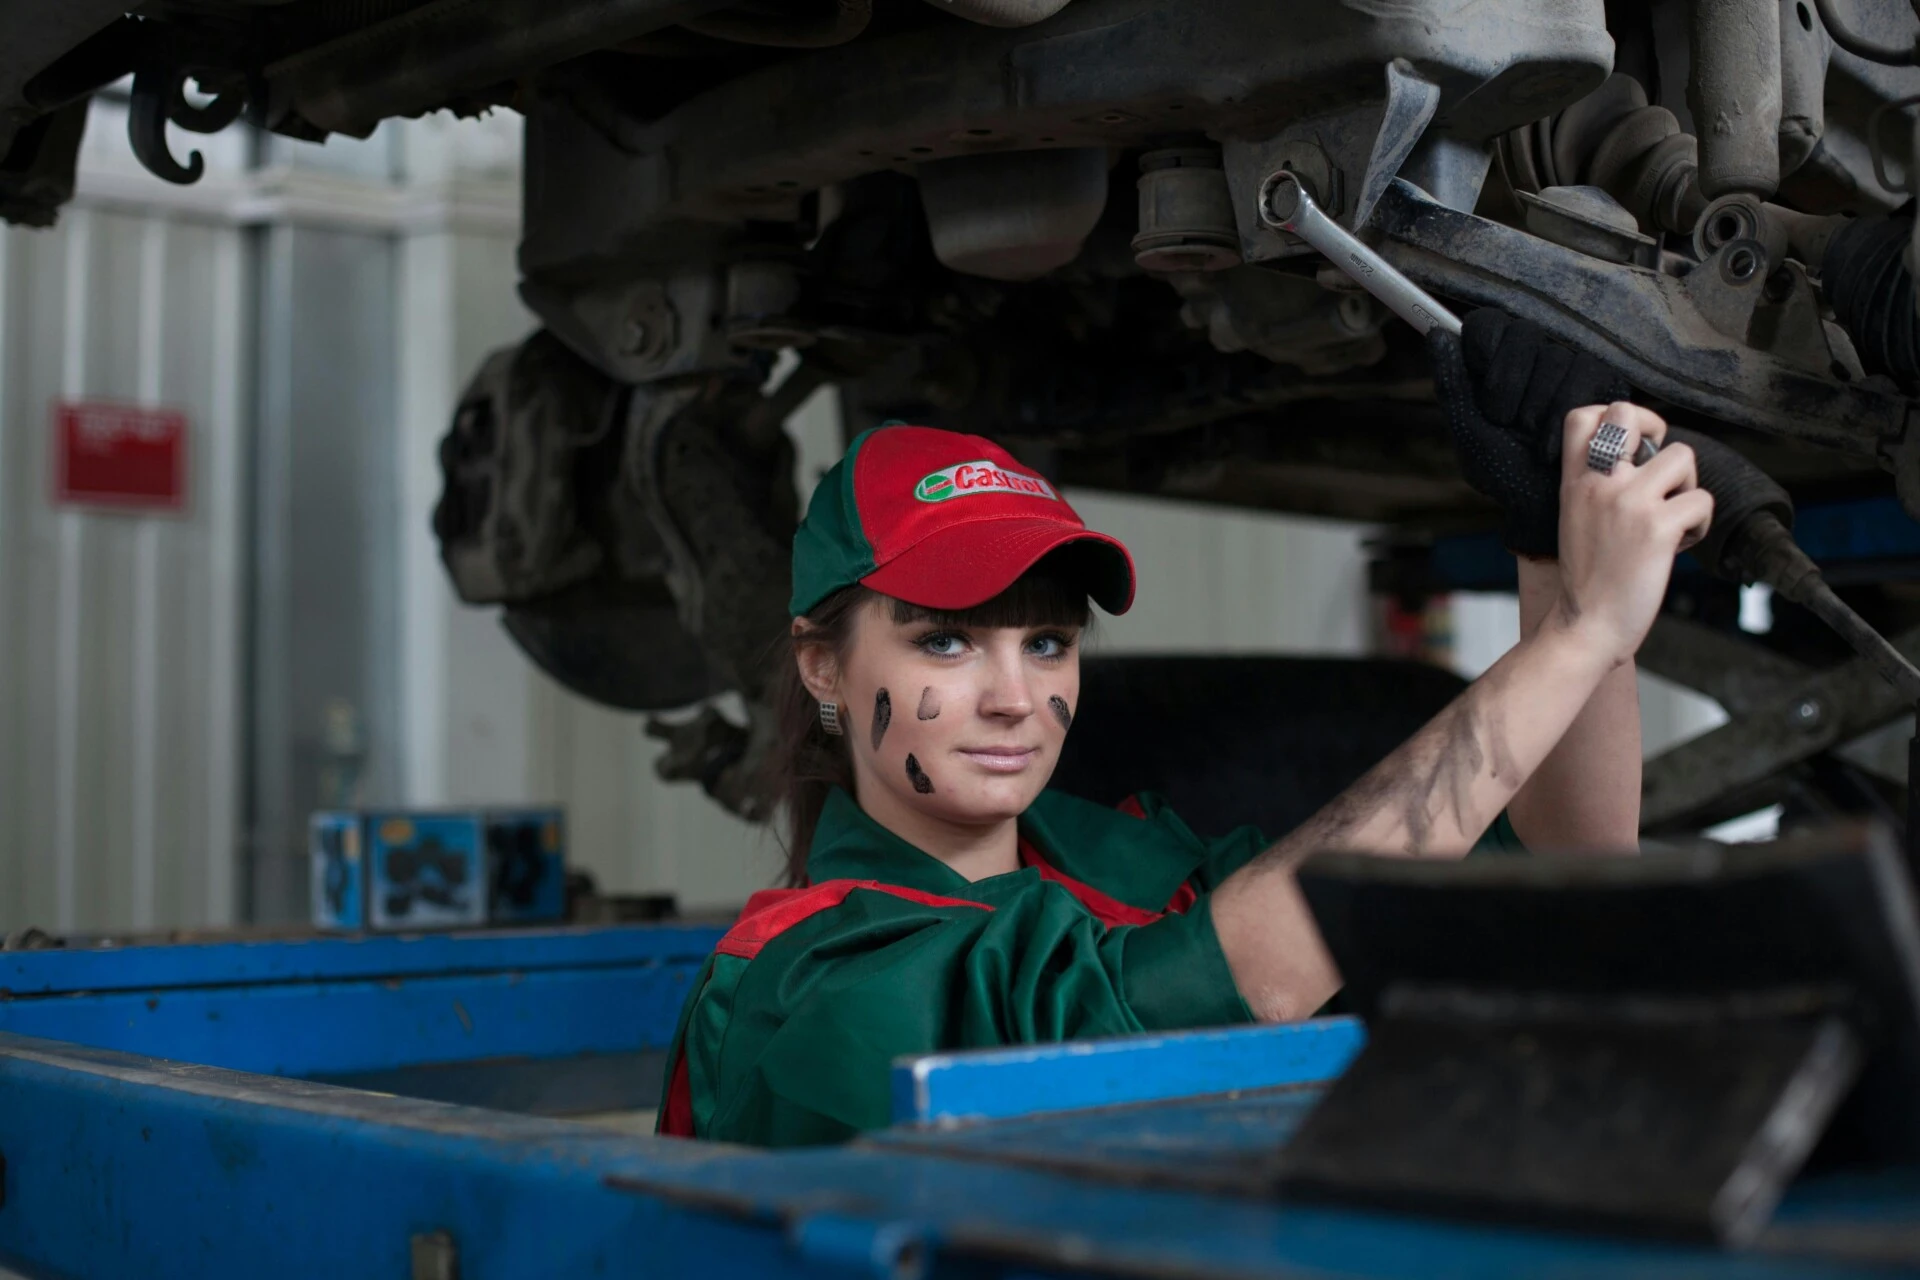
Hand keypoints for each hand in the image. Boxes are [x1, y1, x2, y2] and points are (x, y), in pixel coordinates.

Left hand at [1428, 310, 1631, 557]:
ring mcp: (1569, 364)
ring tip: (1530, 437)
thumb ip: (1452, 382)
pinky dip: (1561, 416)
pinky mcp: (1602, 380)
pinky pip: (1584, 374)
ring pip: (1554, 357)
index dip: (1484, 354)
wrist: (1543, 504)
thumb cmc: (1504, 470)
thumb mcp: (1469, 430)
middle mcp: (1533, 357)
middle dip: (1509, 388)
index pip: (1488, 325)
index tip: (1482, 393)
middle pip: (1522, 335)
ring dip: (1535, 407)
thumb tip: (1438, 334)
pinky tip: (1551, 444)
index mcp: (1496, 364)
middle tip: (1507, 423)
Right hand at [1553, 403, 1713, 666]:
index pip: (1584, 416)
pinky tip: (1679, 546)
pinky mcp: (1659, 528)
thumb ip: (1597, 485)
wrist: (1586, 625)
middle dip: (1657, 432)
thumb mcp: (1575, 518)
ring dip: (1687, 487)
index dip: (1617, 415)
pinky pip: (1702, 500)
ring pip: (1683, 456)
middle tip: (1661, 470)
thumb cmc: (1587, 578)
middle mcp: (1600, 483)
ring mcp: (1629, 502)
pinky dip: (1700, 525)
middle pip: (1629, 413)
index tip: (1633, 442)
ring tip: (1672, 518)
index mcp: (1574, 482)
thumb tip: (1640, 459)